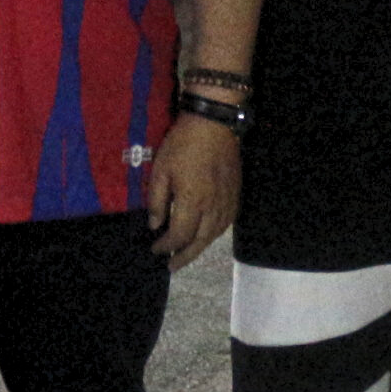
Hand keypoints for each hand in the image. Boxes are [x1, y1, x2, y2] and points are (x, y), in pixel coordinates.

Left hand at [144, 114, 240, 269]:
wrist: (214, 124)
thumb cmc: (183, 145)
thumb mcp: (161, 170)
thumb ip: (158, 201)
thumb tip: (155, 225)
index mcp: (193, 202)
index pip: (179, 235)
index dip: (166, 246)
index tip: (155, 250)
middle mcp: (213, 208)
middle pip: (200, 242)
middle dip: (184, 257)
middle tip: (172, 266)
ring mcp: (227, 202)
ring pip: (214, 235)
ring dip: (200, 248)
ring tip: (187, 254)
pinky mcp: (235, 195)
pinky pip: (225, 224)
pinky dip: (213, 235)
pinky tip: (205, 235)